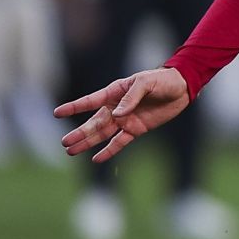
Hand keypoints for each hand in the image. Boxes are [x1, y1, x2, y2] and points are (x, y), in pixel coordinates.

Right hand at [55, 67, 191, 162]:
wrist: (182, 88)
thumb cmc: (162, 80)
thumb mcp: (146, 83)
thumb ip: (131, 98)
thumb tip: (117, 115)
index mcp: (114, 93)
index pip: (90, 101)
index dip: (74, 107)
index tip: (57, 113)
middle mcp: (116, 108)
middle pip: (94, 123)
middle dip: (79, 133)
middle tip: (64, 142)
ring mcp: (125, 119)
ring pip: (102, 134)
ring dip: (88, 143)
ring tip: (71, 151)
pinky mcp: (136, 129)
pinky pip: (120, 142)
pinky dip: (109, 151)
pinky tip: (97, 159)